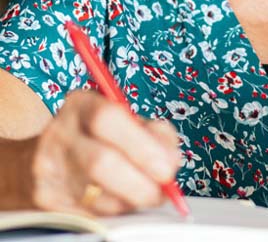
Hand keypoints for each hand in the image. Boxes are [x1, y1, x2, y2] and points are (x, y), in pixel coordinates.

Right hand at [28, 90, 179, 215]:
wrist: (45, 158)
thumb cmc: (99, 137)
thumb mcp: (128, 122)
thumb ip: (157, 134)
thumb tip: (172, 162)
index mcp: (82, 103)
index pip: (109, 118)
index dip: (142, 146)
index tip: (167, 169)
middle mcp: (61, 132)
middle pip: (101, 161)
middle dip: (139, 184)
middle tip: (160, 194)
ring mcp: (48, 167)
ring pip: (96, 196)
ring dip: (128, 201)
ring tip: (140, 195)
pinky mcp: (45, 199)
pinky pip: (88, 215)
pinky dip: (112, 213)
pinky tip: (118, 202)